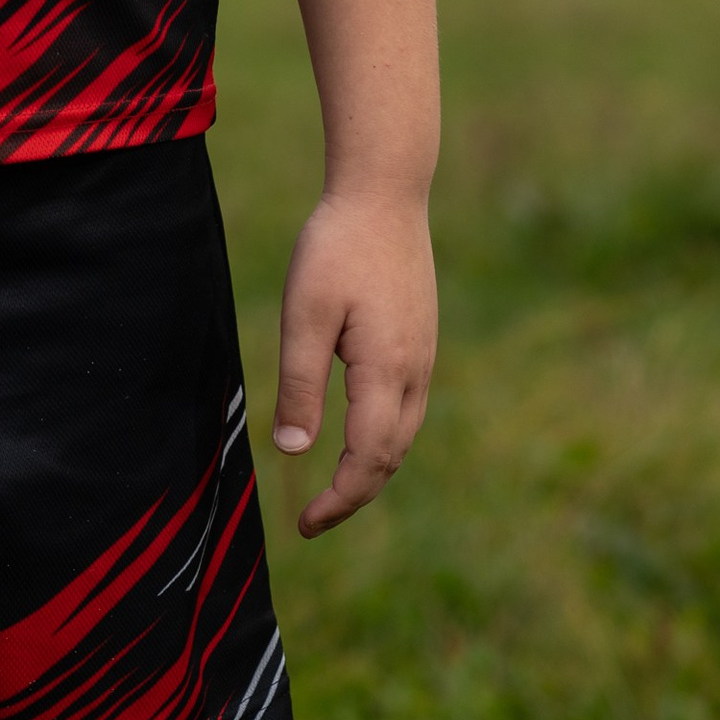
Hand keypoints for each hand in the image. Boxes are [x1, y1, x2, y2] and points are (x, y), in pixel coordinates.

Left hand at [271, 186, 435, 538]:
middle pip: (391, 458)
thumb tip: (294, 452)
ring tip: (334, 488)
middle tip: (313, 519)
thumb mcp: (304, 314)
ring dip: (372, 469)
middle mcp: (416, 373)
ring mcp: (425, 357)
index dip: (339, 500)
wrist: (385, 194)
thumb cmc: (336, 248)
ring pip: (404, 436)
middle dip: (354, 494)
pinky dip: (384, 438)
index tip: (306, 526)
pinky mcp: (422, 341)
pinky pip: (408, 409)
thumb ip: (301, 383)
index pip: (368, 461)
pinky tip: (357, 435)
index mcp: (386, 372)